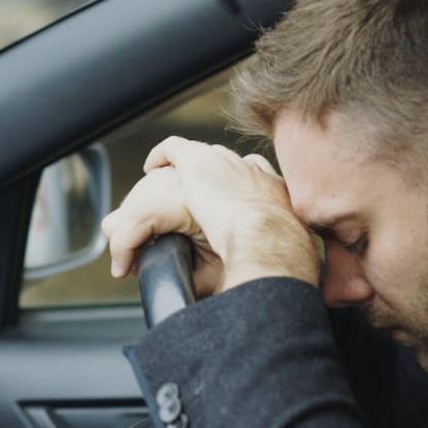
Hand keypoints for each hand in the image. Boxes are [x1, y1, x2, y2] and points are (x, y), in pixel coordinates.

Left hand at [99, 137, 318, 295]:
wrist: (270, 240)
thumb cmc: (277, 256)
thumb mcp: (274, 252)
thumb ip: (260, 251)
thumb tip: (247, 277)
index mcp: (271, 190)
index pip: (253, 181)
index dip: (237, 192)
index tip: (227, 206)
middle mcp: (249, 170)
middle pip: (221, 169)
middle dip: (204, 183)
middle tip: (188, 203)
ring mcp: (224, 162)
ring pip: (194, 161)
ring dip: (178, 178)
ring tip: (163, 194)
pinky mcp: (197, 161)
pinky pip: (172, 150)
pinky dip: (160, 156)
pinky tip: (151, 168)